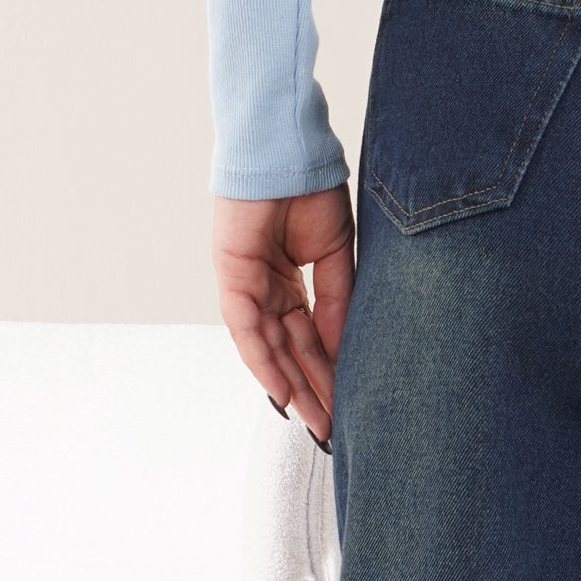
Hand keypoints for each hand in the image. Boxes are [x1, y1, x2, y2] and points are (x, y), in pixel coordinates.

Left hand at [212, 187, 354, 444]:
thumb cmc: (312, 189)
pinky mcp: (232, 277)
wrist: (289, 149)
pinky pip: (249, 330)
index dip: (328, 374)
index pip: (310, 339)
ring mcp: (247, 285)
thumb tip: (342, 354)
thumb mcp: (336, 258)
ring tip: (316, 423)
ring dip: (294, 388)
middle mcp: (266, 289)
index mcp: (290, 282)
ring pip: (271, 349)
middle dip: (313, 392)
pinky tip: (283, 394)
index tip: (348, 407)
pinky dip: (264, 363)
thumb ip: (337, 306)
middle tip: (332, 432)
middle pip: (290, 352)